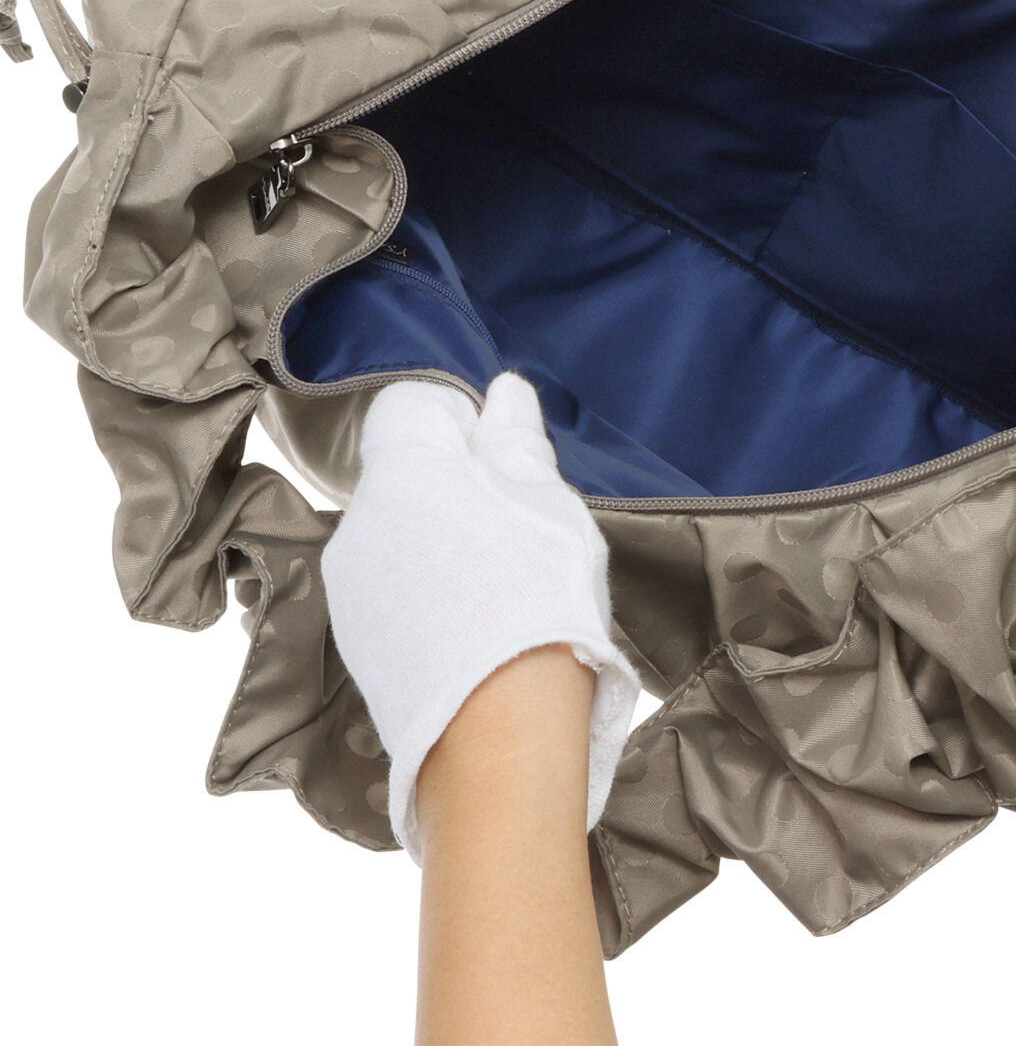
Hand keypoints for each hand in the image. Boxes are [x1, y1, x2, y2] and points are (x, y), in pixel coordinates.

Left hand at [322, 373, 640, 858]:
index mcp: (400, 474)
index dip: (463, 424)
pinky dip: (430, 602)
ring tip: (504, 592)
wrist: (502, 739)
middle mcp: (357, 526)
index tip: (507, 464)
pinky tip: (478, 635)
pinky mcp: (357, 651)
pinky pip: (393, 598)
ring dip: (443, 548)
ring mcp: (350, 594)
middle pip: (407, 479)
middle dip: (458, 490)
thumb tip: (501, 393)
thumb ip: (516, 442)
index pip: (411, 407)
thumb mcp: (547, 503)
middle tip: (520, 530)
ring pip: (400, 541)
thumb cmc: (536, 597)